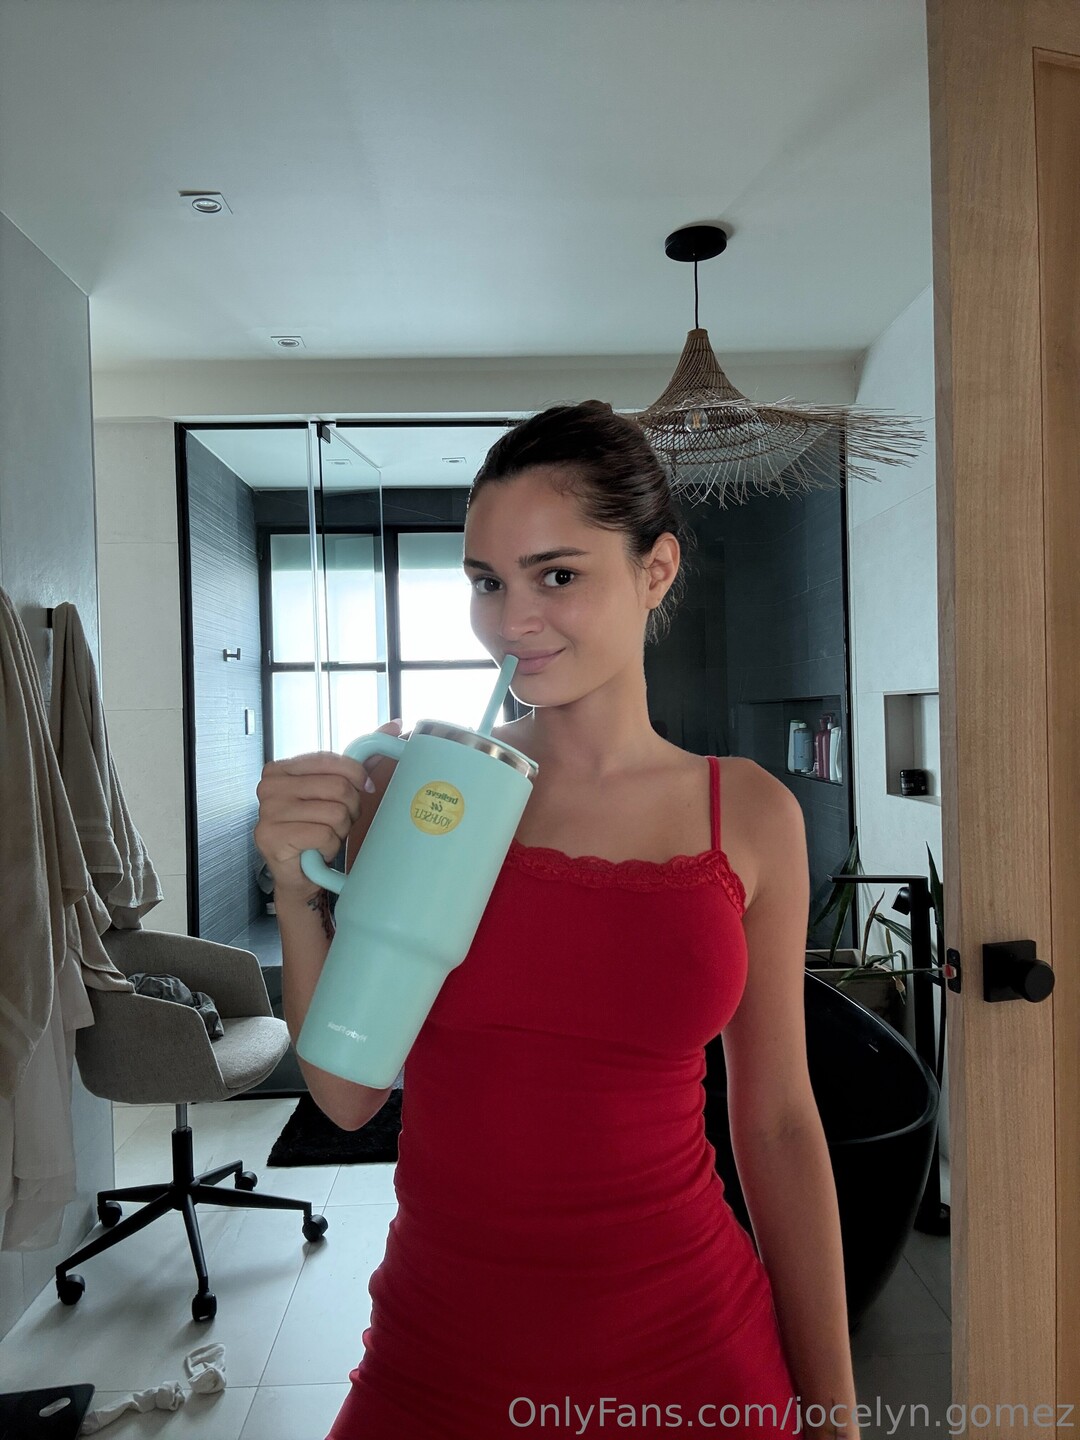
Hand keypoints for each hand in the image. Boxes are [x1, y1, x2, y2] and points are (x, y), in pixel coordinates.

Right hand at [254, 719, 402, 896]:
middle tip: (339, 821)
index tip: (363, 789)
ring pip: (335, 812)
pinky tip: (317, 849)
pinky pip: (324, 834)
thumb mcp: (336, 791)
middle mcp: (269, 787)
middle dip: (349, 808)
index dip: (356, 776)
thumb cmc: (316, 830)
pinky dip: (329, 846)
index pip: (332, 761)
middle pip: (338, 787)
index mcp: (281, 769)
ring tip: (327, 835)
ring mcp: (268, 812)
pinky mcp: (272, 837)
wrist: (299, 875)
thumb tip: (394, 726)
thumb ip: (360, 759)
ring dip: (340, 829)